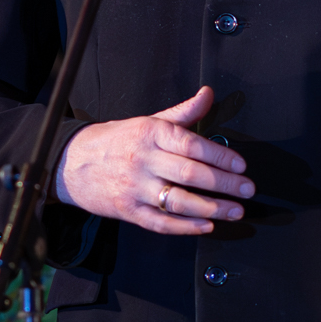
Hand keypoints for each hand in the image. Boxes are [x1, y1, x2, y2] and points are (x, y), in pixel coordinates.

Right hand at [53, 86, 254, 234]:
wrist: (73, 162)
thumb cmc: (116, 140)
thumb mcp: (149, 120)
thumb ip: (183, 112)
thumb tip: (208, 94)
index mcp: (151, 133)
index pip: (191, 144)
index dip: (220, 155)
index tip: (240, 165)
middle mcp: (143, 160)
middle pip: (189, 173)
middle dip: (224, 184)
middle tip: (247, 190)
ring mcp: (134, 187)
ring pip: (178, 201)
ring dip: (211, 208)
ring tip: (234, 211)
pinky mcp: (128, 211)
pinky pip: (160, 222)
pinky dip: (185, 227)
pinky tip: (206, 226)